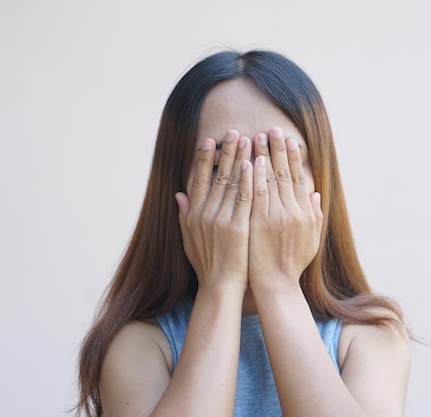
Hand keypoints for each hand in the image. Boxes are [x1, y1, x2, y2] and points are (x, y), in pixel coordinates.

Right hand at [175, 130, 253, 291]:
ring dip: (240, 159)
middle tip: (233, 132)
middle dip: (226, 152)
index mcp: (193, 214)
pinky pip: (244, 198)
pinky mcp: (238, 227)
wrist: (220, 286)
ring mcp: (221, 219)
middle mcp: (205, 213)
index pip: (198, 179)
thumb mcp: (188, 239)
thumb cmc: (206, 264)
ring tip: (248, 140)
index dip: (203, 159)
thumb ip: (184, 215)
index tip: (208, 141)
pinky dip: (248, 180)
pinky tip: (253, 164)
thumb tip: (178, 194)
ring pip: (232, 182)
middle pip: (216, 176)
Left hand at [248, 127, 322, 288]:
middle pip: (286, 173)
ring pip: (271, 179)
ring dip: (265, 156)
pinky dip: (255, 176)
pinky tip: (251, 161)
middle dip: (279, 149)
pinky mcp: (260, 222)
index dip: (294, 158)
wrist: (275, 283)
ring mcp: (277, 216)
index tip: (290, 140)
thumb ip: (315, 215)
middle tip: (274, 129)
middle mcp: (294, 211)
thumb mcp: (311, 239)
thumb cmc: (292, 263)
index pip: (300, 178)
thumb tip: (317, 194)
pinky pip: (257, 194)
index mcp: (306, 213)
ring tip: (259, 136)